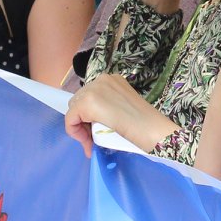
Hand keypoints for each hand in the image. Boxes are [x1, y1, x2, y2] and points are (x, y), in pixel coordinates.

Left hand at [64, 73, 178, 156]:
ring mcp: (93, 89)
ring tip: (92, 141)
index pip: (90, 96)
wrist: (150, 128)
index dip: (89, 116)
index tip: (96, 132)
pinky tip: (87, 140)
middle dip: (83, 121)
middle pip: (79, 101)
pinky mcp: (86, 102)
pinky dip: (75, 131)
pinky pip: (70, 118)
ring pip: (73, 109)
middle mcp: (101, 80)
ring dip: (80, 126)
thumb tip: (90, 125)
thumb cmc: (143, 123)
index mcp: (112, 79)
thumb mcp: (122, 109)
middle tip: (94, 138)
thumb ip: (106, 109)